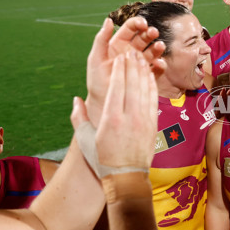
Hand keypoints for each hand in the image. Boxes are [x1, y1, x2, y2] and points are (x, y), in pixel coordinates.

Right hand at [72, 51, 157, 169]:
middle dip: (132, 66)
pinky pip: (153, 100)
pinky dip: (152, 86)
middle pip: (133, 84)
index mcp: (111, 119)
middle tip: (131, 51)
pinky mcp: (153, 124)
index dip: (120, 69)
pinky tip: (150, 76)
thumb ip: (78, 118)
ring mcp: (143, 120)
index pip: (117, 87)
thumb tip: (76, 99)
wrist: (127, 177)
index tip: (120, 57)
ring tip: (142, 59)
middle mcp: (129, 117)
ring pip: (145, 90)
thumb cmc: (103, 159)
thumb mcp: (85, 139)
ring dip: (144, 72)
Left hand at [85, 17, 164, 126]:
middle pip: (144, 37)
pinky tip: (159, 64)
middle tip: (153, 33)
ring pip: (153, 51)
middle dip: (150, 33)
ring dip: (158, 47)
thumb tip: (108, 20)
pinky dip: (160, 65)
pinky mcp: (147, 75)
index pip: (131, 29)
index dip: (138, 24)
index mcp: (119, 44)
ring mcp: (140, 63)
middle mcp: (131, 51)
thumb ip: (101, 39)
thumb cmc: (96, 80)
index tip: (143, 24)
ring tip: (160, 47)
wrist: (104, 102)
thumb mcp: (95, 58)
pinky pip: (157, 68)